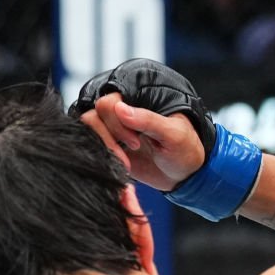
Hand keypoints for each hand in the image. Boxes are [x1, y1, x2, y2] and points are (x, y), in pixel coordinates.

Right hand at [82, 95, 206, 190]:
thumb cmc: (184, 150)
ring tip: (125, 162)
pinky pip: (91, 144)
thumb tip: (120, 108)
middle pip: (96, 112)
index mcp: (140, 99)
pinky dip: (102, 155)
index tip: (137, 141)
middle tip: (136, 148)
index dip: (117, 122)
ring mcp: (114, 127)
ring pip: (89, 127)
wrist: (184, 175)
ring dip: (105, 146)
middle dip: (112, 135)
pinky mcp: (109, 145)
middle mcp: (123, 109)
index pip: (110, 101)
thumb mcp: (174, 135)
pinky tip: (120, 166)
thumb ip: (149, 121)